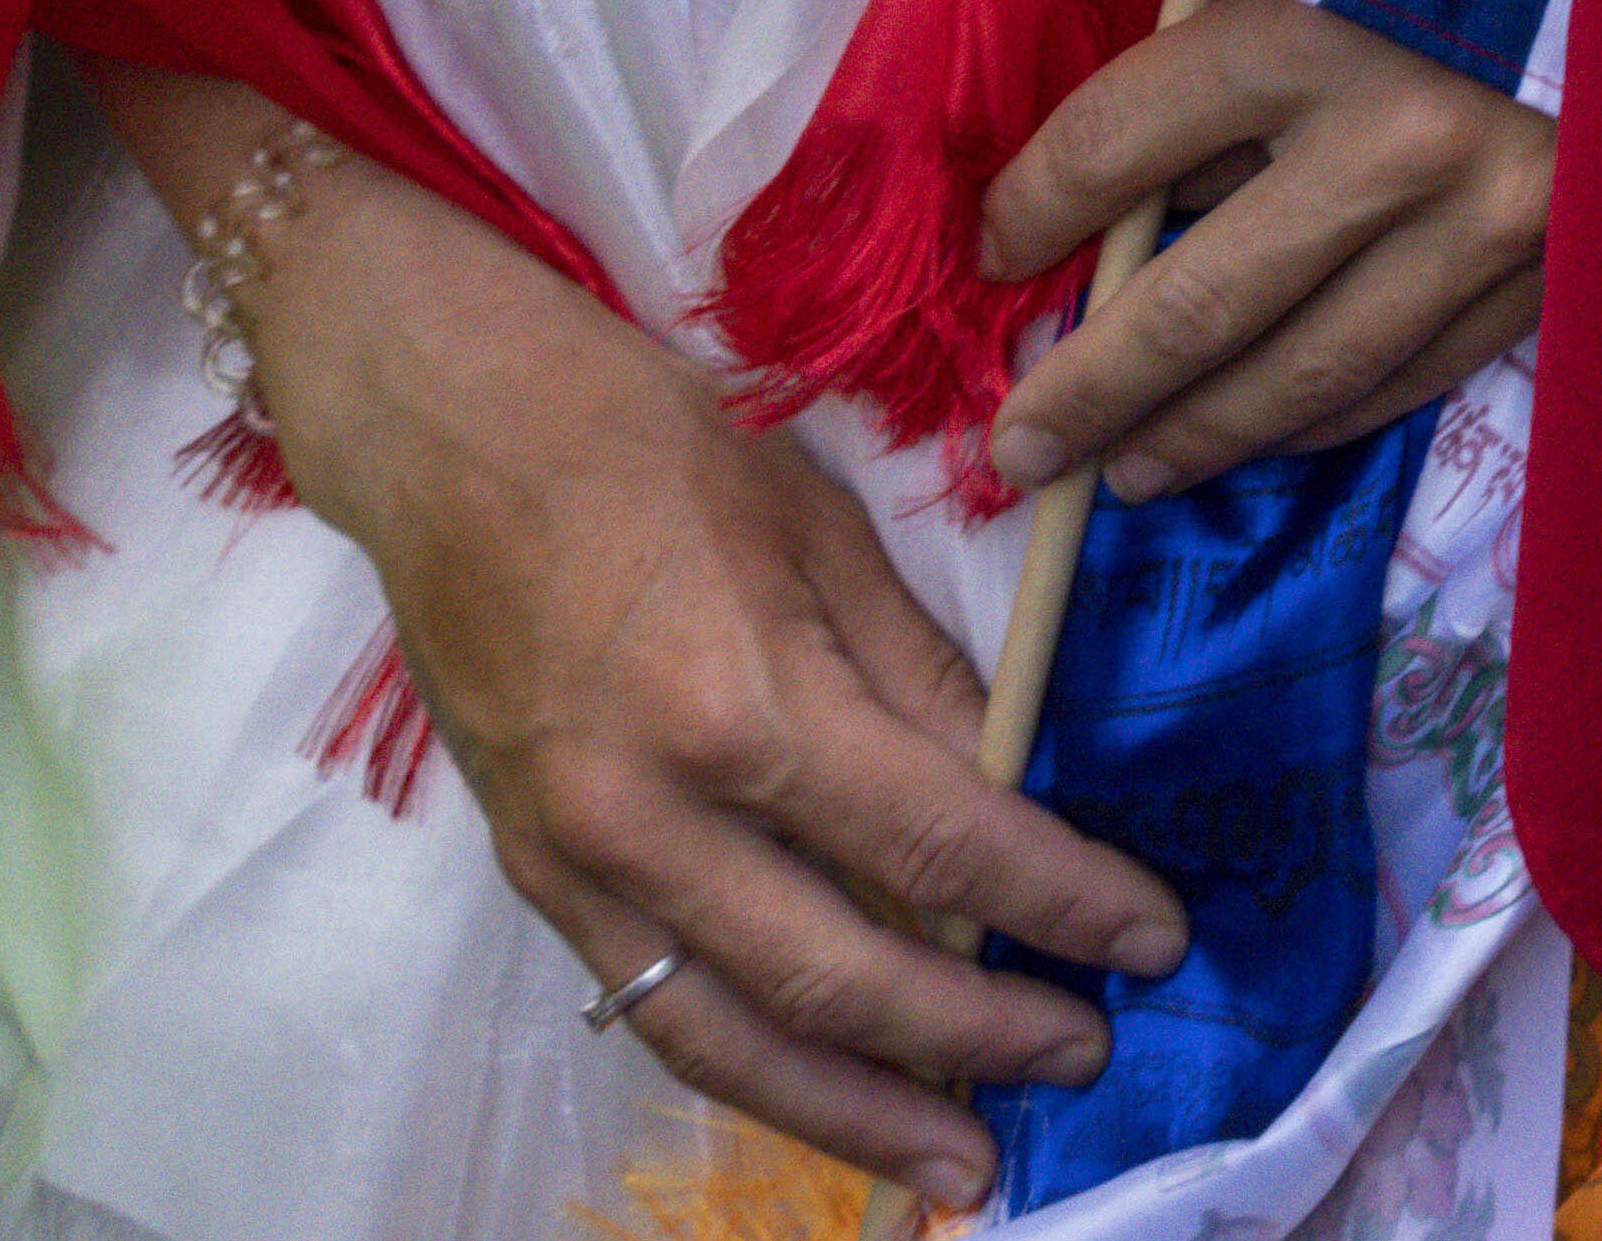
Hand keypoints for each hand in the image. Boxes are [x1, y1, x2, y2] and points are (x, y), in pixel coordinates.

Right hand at [209, 122, 1187, 1208]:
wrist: (451, 436)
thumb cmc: (652, 449)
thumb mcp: (825, 532)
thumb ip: (920, 677)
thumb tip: (1012, 785)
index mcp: (742, 704)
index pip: (940, 844)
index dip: (1059, 903)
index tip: (1150, 939)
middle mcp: (652, 812)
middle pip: (842, 972)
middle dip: (977, 1033)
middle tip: (1085, 1057)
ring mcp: (579, 861)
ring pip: (732, 1035)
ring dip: (857, 1113)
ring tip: (961, 1164)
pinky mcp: (533, 878)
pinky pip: (653, 1006)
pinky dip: (750, 1067)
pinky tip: (830, 1095)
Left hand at [975, 0, 1551, 499]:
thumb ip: (1238, 35)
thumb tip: (1126, 179)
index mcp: (1315, 25)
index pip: (1121, 143)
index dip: (1032, 207)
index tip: (995, 247)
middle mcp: (1394, 143)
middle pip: (1194, 303)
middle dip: (1086, 389)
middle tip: (1015, 452)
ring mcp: (1486, 223)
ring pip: (1304, 373)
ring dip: (1196, 436)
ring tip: (1122, 475)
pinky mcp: (1556, 268)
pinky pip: (1410, 374)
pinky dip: (1323, 419)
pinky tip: (1266, 436)